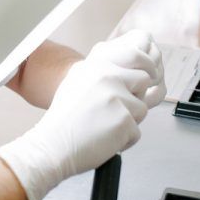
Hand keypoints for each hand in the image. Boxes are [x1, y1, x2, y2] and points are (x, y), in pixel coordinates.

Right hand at [0, 30, 165, 199]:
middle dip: (136, 96)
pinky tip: (104, 139)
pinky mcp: (124, 120)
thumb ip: (104, 72)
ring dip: (129, 121)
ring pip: (142, 108)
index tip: (147, 76)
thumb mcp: (79, 81)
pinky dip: (124, 140)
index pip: (136, 55)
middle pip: (144, 80)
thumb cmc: (65, 119)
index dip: (145, 67)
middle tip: (115, 111)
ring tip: (104, 126)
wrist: (52, 145)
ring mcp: (117, 97)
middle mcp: (108, 75)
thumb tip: (134, 71)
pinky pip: (136, 131)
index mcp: (98, 64)